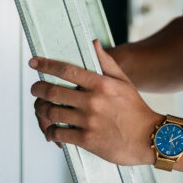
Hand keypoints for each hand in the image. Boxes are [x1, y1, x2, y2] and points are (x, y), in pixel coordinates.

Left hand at [30, 40, 161, 165]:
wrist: (149, 138)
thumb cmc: (135, 108)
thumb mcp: (124, 82)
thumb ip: (106, 62)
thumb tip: (93, 43)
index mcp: (101, 84)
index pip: (67, 70)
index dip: (46, 65)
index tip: (33, 63)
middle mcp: (93, 101)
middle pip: (53, 91)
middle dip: (38, 89)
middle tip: (35, 88)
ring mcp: (88, 121)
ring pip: (52, 112)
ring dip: (41, 110)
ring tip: (41, 108)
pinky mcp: (86, 140)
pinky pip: (58, 133)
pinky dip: (50, 132)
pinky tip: (51, 131)